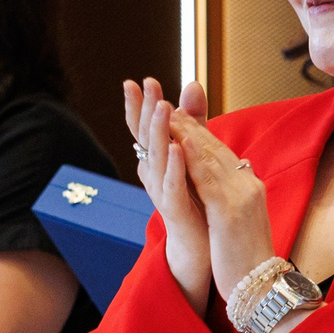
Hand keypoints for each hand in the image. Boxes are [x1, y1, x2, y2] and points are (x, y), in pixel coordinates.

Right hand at [123, 76, 211, 307]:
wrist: (199, 252)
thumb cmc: (195, 205)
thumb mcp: (192, 160)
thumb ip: (192, 125)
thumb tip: (189, 88)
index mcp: (159, 163)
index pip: (144, 129)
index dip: (138, 106)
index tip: (134, 80)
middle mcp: (155, 177)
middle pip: (145, 139)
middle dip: (144, 110)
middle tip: (141, 83)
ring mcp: (164, 194)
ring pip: (157, 159)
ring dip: (159, 132)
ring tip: (161, 106)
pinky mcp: (177, 212)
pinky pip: (174, 187)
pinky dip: (174, 167)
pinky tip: (177, 149)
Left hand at [165, 107, 273, 312]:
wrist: (261, 288)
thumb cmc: (247, 261)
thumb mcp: (240, 221)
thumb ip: (231, 197)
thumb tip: (228, 178)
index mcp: (249, 186)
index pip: (220, 152)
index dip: (197, 132)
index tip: (176, 116)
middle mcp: (248, 184)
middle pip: (214, 148)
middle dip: (188, 125)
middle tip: (164, 104)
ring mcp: (241, 195)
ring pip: (209, 157)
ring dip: (186, 133)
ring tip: (165, 113)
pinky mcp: (230, 211)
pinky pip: (207, 179)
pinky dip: (191, 159)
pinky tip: (177, 143)